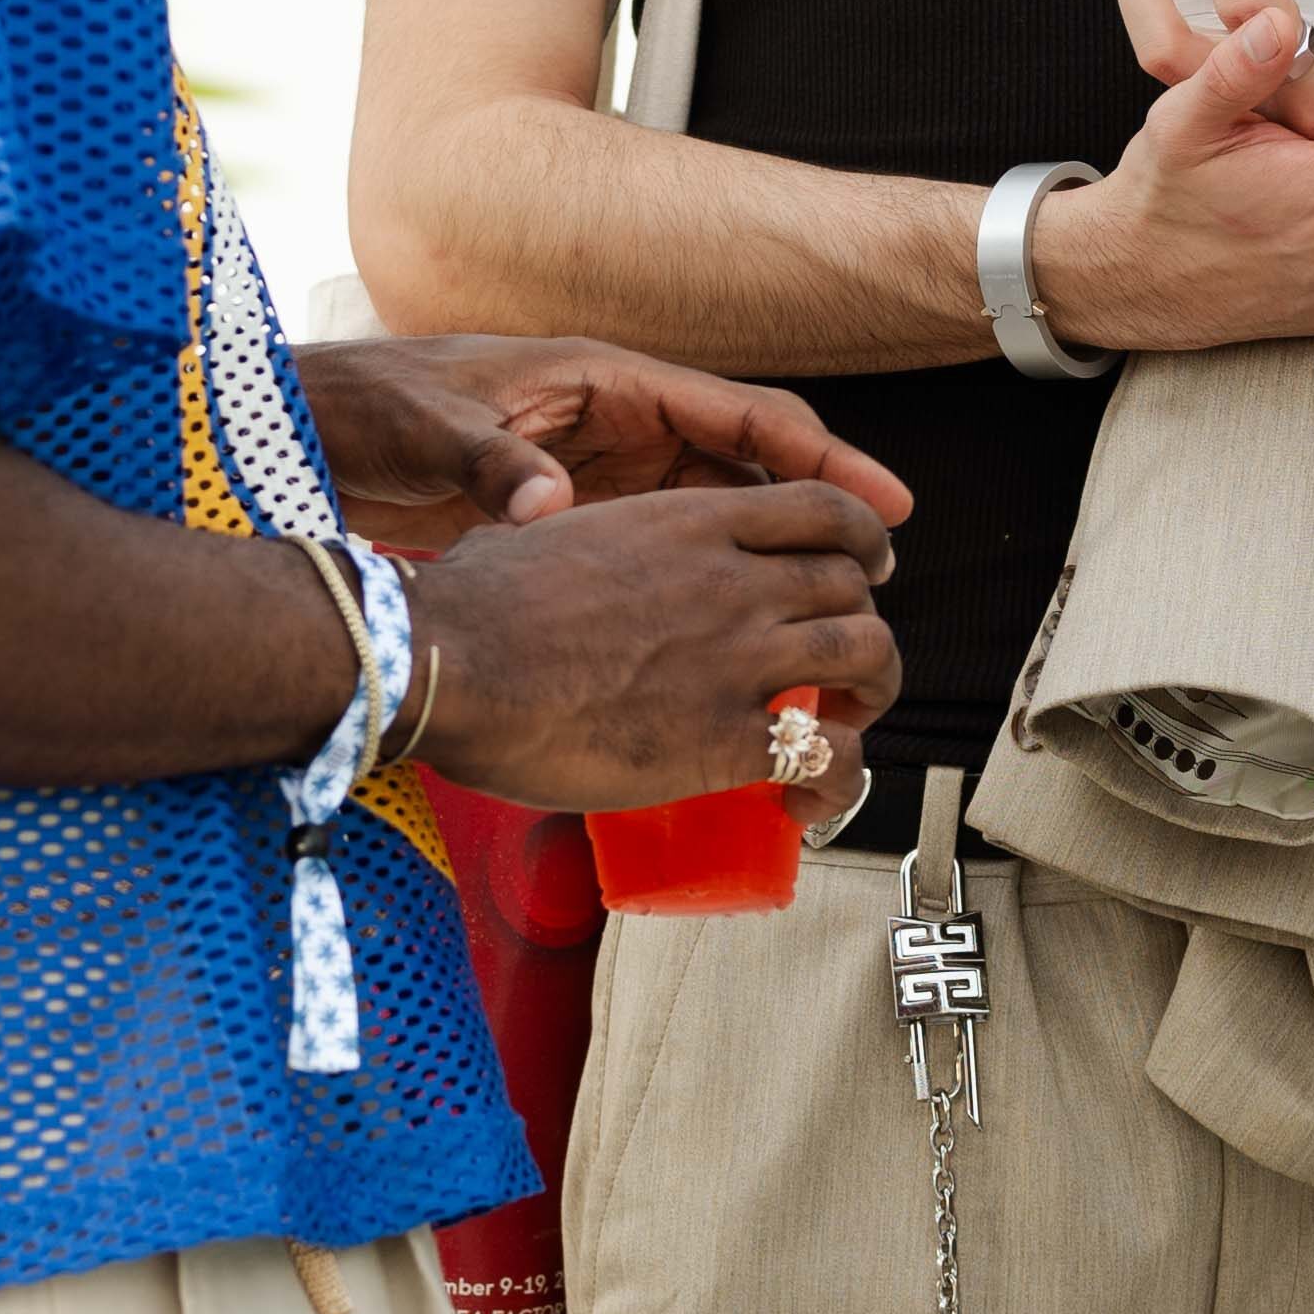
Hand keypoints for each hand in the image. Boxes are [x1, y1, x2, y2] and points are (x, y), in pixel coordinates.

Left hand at [301, 334, 910, 557]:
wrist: (317, 429)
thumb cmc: (375, 408)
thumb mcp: (437, 431)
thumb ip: (497, 468)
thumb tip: (551, 507)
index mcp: (605, 382)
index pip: (740, 414)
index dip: (820, 457)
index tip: (882, 503)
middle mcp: (618, 421)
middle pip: (746, 463)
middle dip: (816, 509)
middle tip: (880, 568)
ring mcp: (602, 467)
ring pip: (714, 508)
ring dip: (771, 547)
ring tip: (831, 605)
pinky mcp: (577, 512)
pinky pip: (665, 542)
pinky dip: (708, 576)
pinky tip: (736, 626)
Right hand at [391, 485, 902, 811]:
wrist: (442, 663)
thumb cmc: (467, 605)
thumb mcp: (543, 534)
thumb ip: (578, 535)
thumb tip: (539, 535)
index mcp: (692, 523)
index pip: (826, 510)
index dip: (862, 541)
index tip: (860, 571)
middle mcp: (732, 581)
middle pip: (855, 588)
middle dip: (862, 625)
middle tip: (837, 667)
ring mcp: (735, 658)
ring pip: (869, 658)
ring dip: (872, 696)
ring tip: (843, 727)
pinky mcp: (720, 740)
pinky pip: (827, 756)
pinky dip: (838, 782)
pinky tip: (806, 803)